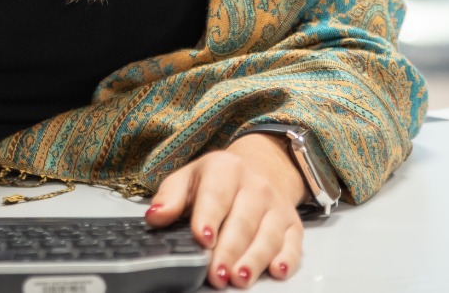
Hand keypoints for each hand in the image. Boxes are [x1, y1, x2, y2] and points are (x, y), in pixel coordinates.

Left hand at [144, 133, 305, 287]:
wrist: (260, 169)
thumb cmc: (218, 181)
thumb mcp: (189, 178)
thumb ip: (170, 197)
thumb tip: (155, 217)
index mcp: (226, 169)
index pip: (217, 195)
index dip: (209, 217)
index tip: (202, 239)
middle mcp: (256, 186)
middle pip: (243, 222)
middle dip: (229, 250)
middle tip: (216, 274)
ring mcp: (277, 206)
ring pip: (268, 236)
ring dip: (254, 259)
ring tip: (239, 279)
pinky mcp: (293, 225)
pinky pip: (293, 244)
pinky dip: (287, 259)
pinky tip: (276, 271)